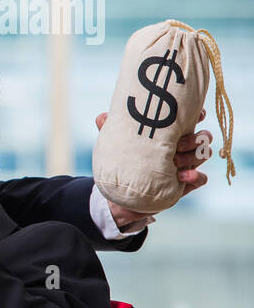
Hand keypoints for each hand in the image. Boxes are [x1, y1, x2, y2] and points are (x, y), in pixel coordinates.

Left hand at [95, 108, 210, 225]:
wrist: (122, 193)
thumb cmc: (124, 162)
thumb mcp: (116, 145)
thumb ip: (109, 130)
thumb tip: (102, 117)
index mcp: (169, 135)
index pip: (190, 120)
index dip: (198, 114)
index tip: (196, 114)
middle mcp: (182, 148)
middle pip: (203, 136)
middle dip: (195, 138)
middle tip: (178, 144)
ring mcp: (185, 165)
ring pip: (204, 155)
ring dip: (193, 156)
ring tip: (175, 161)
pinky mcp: (185, 184)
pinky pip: (201, 179)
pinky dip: (196, 176)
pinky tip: (183, 176)